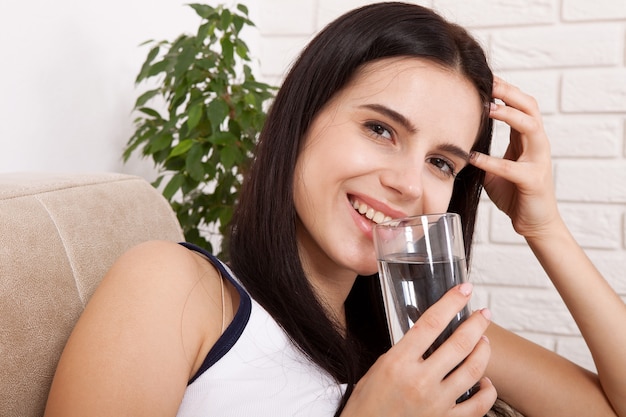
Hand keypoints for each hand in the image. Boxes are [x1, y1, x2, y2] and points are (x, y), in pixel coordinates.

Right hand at [341, 284, 495, 416]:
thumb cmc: (368, 404)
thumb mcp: (379, 368)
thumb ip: (404, 352)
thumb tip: (427, 336)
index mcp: (398, 362)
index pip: (431, 323)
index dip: (451, 302)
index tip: (464, 290)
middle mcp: (419, 381)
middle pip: (459, 343)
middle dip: (476, 324)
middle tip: (483, 314)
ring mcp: (436, 403)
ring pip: (473, 370)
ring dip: (483, 352)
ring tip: (483, 342)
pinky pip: (478, 404)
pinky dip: (487, 390)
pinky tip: (485, 381)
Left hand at [469, 77, 561, 238]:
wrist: (534, 223)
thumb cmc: (514, 193)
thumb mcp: (494, 168)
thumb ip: (481, 152)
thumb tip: (451, 142)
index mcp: (527, 139)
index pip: (520, 104)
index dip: (505, 89)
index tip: (484, 76)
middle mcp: (537, 144)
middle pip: (530, 106)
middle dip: (509, 92)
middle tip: (488, 81)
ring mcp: (538, 161)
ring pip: (530, 127)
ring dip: (509, 115)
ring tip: (487, 107)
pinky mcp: (533, 181)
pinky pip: (511, 167)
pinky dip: (490, 161)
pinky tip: (472, 158)